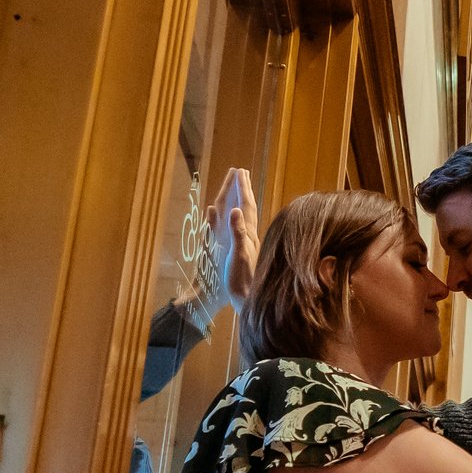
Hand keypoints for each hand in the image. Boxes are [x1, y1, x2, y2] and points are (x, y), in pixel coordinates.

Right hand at [207, 167, 258, 307]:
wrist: (247, 301)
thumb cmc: (244, 282)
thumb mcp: (240, 256)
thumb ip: (238, 233)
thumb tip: (235, 209)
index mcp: (248, 234)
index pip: (245, 205)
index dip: (242, 188)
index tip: (240, 170)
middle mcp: (247, 237)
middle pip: (245, 207)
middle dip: (241, 189)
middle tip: (239, 171)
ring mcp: (243, 244)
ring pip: (240, 217)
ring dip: (237, 200)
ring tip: (235, 186)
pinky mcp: (238, 253)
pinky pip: (232, 229)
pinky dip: (226, 217)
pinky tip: (223, 214)